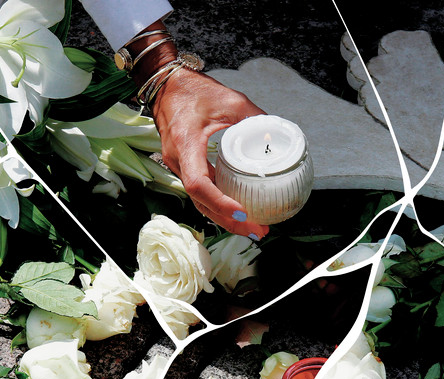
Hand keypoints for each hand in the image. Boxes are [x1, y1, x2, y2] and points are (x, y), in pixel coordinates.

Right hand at [151, 69, 268, 238]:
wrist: (166, 84)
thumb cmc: (194, 90)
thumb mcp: (230, 100)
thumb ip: (255, 117)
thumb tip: (277, 136)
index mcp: (186, 145)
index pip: (198, 185)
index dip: (220, 203)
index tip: (243, 213)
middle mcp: (178, 161)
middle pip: (200, 203)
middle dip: (228, 221)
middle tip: (257, 230)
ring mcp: (179, 165)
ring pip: (200, 201)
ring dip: (224, 218)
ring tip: (252, 227)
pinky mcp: (184, 165)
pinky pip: (201, 191)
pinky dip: (218, 204)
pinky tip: (237, 211)